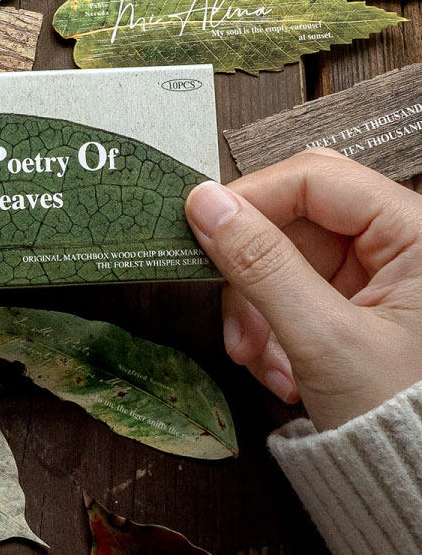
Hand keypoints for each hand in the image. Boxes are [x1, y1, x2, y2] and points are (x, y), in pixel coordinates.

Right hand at [185, 148, 421, 429]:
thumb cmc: (406, 425)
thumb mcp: (324, 341)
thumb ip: (261, 263)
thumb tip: (204, 202)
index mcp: (417, 235)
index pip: (316, 178)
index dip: (254, 197)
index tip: (203, 224)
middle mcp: (403, 246)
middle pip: (298, 217)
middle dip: (253, 266)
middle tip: (228, 300)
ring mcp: (383, 277)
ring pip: (289, 256)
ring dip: (258, 307)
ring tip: (256, 358)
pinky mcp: (365, 305)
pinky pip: (298, 290)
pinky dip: (276, 326)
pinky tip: (279, 368)